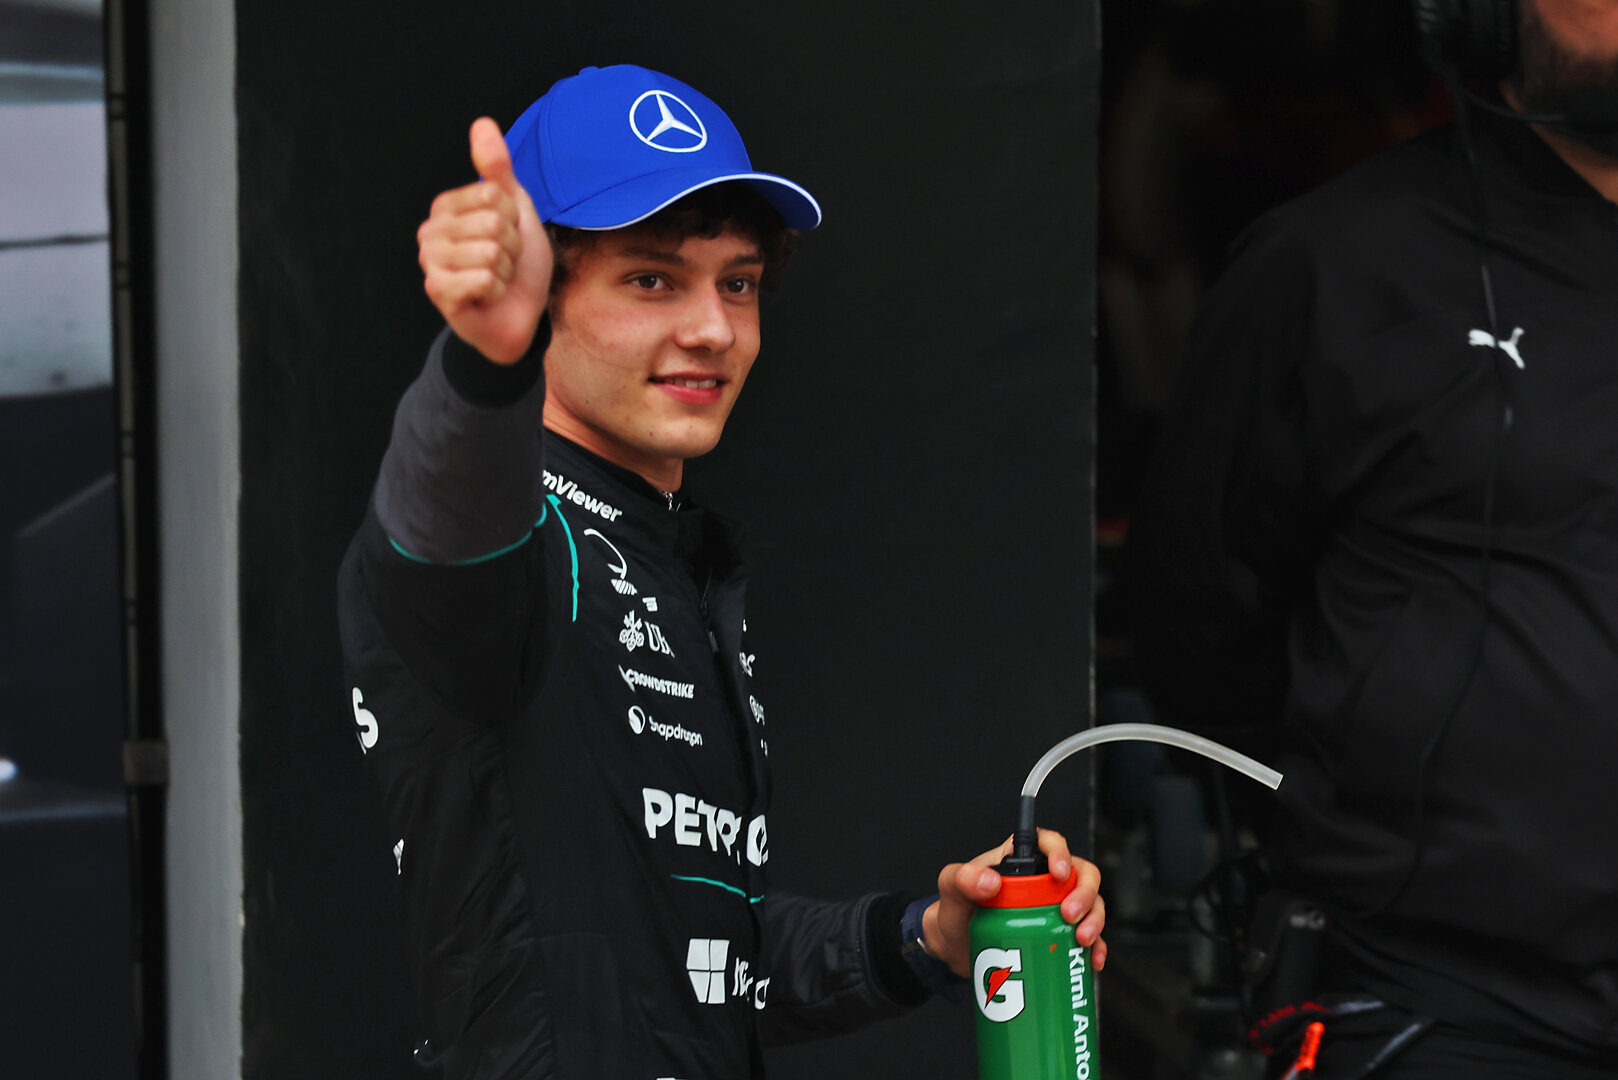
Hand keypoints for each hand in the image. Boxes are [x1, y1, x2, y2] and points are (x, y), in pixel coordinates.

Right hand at [417, 117, 552, 363]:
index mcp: (446, 207)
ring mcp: (431, 263)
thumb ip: (498, 170)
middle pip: (493, 223)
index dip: (513, 220)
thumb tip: (482, 122)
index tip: (506, 238)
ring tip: (496, 280)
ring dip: (505, 271)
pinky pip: (485, 278)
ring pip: (490, 252)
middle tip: (503, 263)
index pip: (493, 194)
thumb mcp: (515, 210)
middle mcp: (431, 231)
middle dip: (511, 248)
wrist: (519, 317)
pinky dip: (498, 291)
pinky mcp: (439, 291)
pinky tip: (488, 297)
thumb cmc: (516, 265)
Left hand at [922, 828, 1105, 977]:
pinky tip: (1092, 960)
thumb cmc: (954, 911)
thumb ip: (963, 878)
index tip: (1059, 873)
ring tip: (1081, 940)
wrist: (953, 949)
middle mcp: (1044, 882)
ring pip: (1091, 904)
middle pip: (1081, 874)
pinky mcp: (1059, 935)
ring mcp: (1055, 909)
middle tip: (1070, 915)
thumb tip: (991, 881)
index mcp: (1020, 861)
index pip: (1050, 842)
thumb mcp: (950, 889)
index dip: (1061, 853)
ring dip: (1095, 920)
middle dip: (1085, 894)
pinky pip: (1088, 937)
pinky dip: (1096, 948)